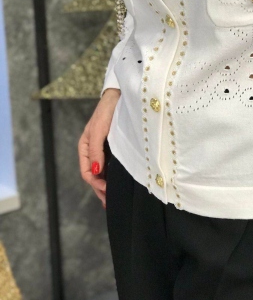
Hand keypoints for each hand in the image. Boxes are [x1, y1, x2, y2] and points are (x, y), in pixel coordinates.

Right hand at [78, 88, 120, 207]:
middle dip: (100, 190)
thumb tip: (96, 173)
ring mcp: (103, 149)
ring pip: (102, 173)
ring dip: (106, 186)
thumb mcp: (98, 130)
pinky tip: (118, 184)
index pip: (87, 172)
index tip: (107, 190)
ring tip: (113, 199)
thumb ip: (95, 150)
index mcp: (85, 147)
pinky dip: (112, 177)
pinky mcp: (113, 147)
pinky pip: (110, 166)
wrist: (120, 96)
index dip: (96, 184)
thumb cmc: (107, 111)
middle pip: (94, 176)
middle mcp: (93, 150)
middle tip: (110, 204)